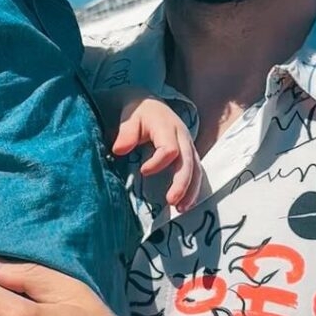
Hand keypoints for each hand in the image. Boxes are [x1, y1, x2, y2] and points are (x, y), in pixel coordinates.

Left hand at [112, 96, 201, 211]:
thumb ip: (126, 133)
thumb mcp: (130, 118)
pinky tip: (185, 204)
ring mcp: (189, 147)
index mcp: (168, 127)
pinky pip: (196, 173)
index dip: (158, 163)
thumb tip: (119, 150)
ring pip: (196, 170)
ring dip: (190, 191)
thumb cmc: (140, 114)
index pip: (169, 149)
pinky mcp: (190, 155)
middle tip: (171, 201)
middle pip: (188, 162)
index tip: (143, 171)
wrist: (152, 106)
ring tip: (180, 209)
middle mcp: (183, 137)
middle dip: (182, 183)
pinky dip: (192, 190)